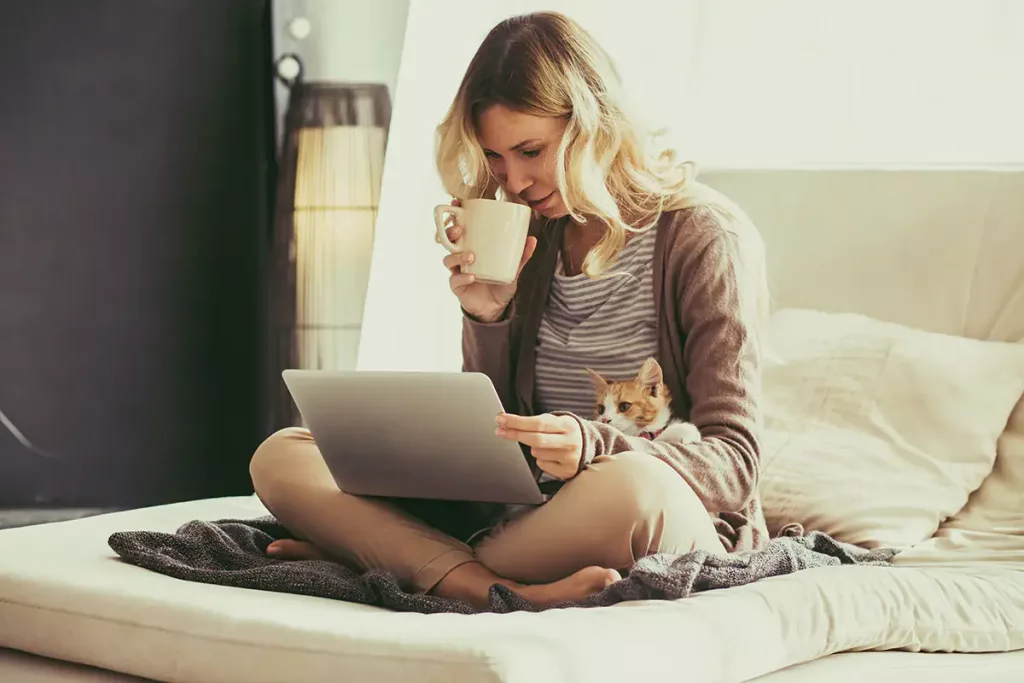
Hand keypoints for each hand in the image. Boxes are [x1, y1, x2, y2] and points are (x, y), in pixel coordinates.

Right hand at [440, 198, 537, 321]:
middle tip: (459, 230)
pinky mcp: (458, 287)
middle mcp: (460, 257)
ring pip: (448, 259)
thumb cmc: (500, 282)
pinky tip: (472, 276)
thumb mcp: (512, 268)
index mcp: (471, 246)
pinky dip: (463, 277)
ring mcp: (457, 271)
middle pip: (448, 240)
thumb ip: (521, 256)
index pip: (459, 227)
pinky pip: (455, 280)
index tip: (457, 203)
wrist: (496, 307)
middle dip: (450, 232)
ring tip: (471, 256)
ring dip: (457, 256)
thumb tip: (532, 239)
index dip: (454, 214)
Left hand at [496, 412, 582, 480]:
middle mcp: (570, 441)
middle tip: (500, 431)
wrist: (586, 446)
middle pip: (536, 440)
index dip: (518, 422)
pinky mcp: (567, 471)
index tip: (501, 419)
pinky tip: (551, 456)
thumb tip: (506, 420)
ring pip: (537, 453)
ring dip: (533, 448)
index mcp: (567, 425)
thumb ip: (534, 422)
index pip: (538, 423)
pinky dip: (541, 459)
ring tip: (545, 445)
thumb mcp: (555, 422)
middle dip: (516, 434)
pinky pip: (542, 464)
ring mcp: (569, 457)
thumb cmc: (563, 432)